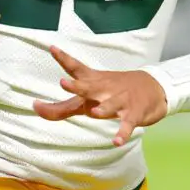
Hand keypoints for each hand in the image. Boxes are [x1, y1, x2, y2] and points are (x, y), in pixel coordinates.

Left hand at [33, 46, 167, 146]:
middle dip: (78, 86)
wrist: (154, 88)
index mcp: (94, 82)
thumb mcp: (87, 98)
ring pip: (111, 105)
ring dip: (104, 109)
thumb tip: (35, 107)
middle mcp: (105, 89)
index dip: (64, 59)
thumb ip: (61, 107)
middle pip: (90, 87)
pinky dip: (123, 132)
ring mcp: (121, 101)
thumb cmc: (113, 92)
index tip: (52, 48)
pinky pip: (128, 124)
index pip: (77, 68)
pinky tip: (117, 141)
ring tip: (94, 112)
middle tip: (64, 82)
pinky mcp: (134, 114)